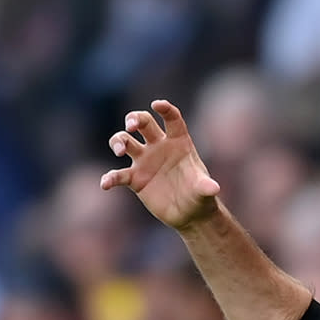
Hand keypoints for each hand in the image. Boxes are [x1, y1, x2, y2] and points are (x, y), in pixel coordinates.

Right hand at [101, 100, 220, 230]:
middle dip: (135, 119)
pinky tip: (106, 183)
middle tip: (131, 126)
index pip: (172, 119)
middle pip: (143, 123)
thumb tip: (213, 188)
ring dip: (118, 141)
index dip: (165, 109)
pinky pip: (119, 175)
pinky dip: (110, 178)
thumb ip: (205, 187)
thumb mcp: (204, 191)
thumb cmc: (199, 196)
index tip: (157, 104)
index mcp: (179, 142)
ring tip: (120, 151)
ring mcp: (145, 161)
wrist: (189, 214)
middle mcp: (159, 147)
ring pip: (125, 141)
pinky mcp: (135, 179)